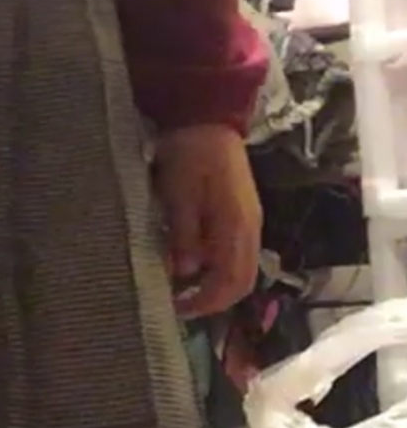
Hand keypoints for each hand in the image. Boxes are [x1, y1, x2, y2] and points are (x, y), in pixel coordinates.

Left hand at [154, 124, 261, 318]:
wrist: (205, 118)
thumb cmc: (188, 156)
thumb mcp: (179, 196)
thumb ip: (185, 236)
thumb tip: (185, 273)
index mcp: (239, 227)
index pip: (233, 282)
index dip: (208, 302)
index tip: (180, 310)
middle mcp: (250, 228)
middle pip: (241, 279)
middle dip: (213, 298)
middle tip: (180, 304)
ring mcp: (246, 219)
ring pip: (237, 265)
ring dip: (213, 281)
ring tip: (181, 286)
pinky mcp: (237, 210)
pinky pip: (231, 248)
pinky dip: (213, 262)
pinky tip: (190, 259)